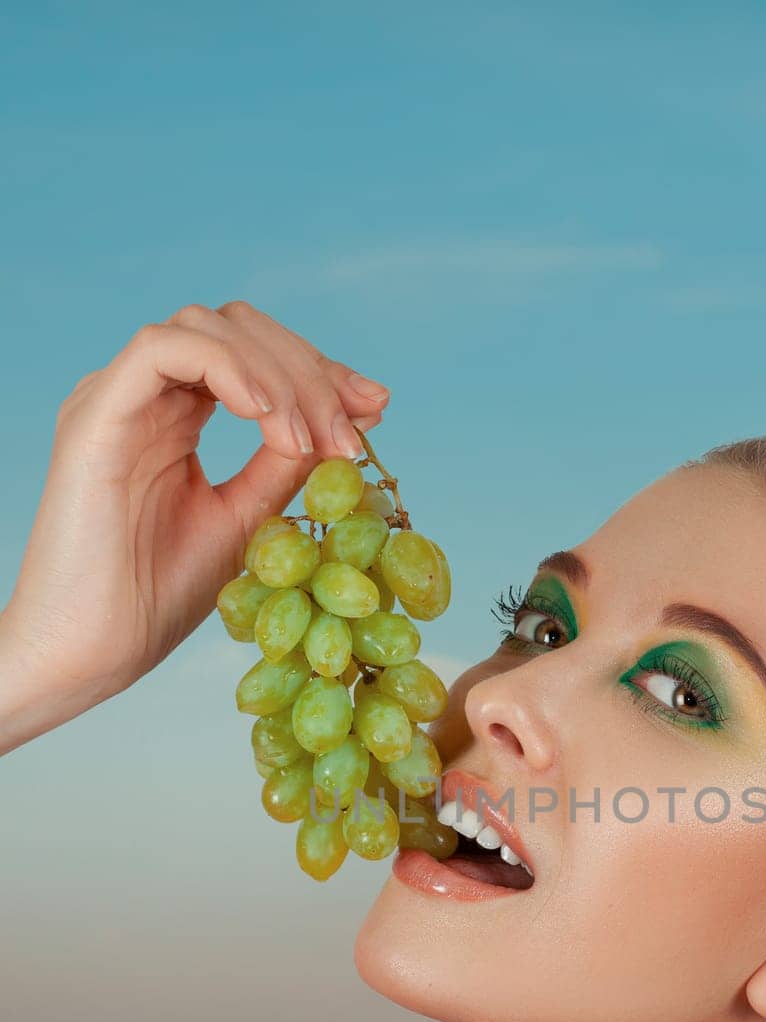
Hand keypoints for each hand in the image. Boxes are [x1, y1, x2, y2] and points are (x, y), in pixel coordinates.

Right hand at [2, 299, 389, 712]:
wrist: (91, 651)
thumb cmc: (155, 597)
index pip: (254, 358)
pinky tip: (270, 418)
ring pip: (206, 327)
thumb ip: (286, 469)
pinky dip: (227, 368)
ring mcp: (116, 398)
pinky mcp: (96, 414)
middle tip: (355, 424)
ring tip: (309, 440)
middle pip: (238, 329)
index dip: (320, 371)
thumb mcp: (247, 523)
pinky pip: (162, 349)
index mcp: (175, 417)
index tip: (375, 406)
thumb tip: (346, 429)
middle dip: (310, 368)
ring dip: (278, 373)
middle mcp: (145, 397)